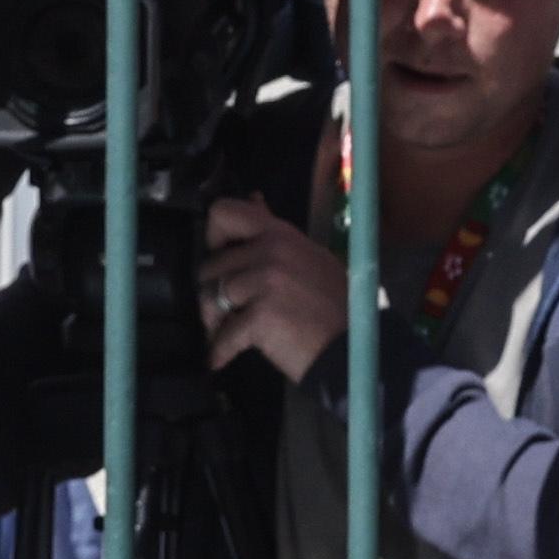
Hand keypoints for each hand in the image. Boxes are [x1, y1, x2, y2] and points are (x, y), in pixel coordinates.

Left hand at [197, 192, 343, 381]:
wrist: (348, 348)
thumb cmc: (330, 306)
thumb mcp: (308, 256)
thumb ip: (274, 232)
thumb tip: (252, 199)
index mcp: (280, 234)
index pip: (224, 213)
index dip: (212, 237)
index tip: (220, 259)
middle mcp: (271, 250)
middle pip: (210, 265)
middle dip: (212, 292)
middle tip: (226, 312)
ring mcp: (266, 281)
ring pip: (210, 297)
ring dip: (213, 321)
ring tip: (225, 333)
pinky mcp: (261, 315)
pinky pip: (222, 334)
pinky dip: (218, 351)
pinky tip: (219, 359)